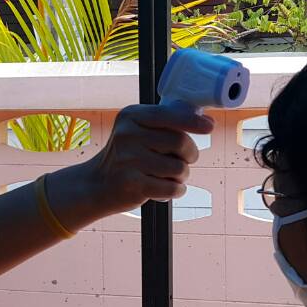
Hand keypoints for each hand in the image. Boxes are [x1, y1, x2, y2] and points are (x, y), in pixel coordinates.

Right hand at [61, 104, 212, 219]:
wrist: (97, 184)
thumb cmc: (128, 155)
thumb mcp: (138, 129)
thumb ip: (166, 121)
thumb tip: (202, 117)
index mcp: (131, 116)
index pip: (169, 115)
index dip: (193, 122)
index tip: (209, 127)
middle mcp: (128, 135)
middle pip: (180, 142)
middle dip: (189, 154)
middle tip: (183, 159)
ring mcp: (128, 160)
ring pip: (179, 168)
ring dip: (181, 176)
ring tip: (166, 176)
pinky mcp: (132, 184)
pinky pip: (172, 188)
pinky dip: (175, 191)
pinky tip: (162, 189)